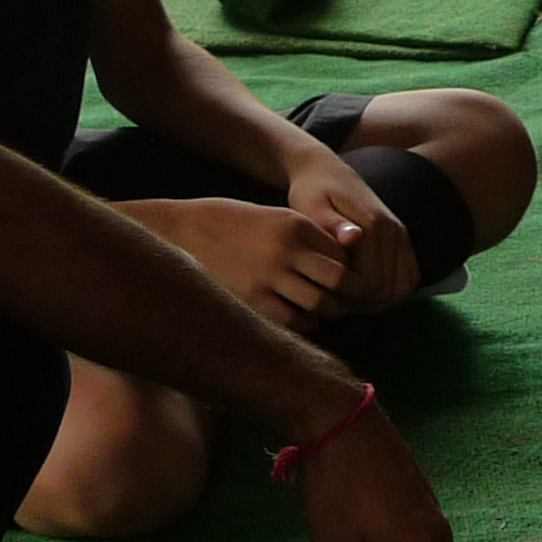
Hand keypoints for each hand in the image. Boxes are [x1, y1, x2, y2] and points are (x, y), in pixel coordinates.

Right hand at [123, 197, 350, 332]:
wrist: (186, 231)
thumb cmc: (237, 225)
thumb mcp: (277, 219)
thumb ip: (310, 239)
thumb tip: (346, 267)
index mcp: (295, 225)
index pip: (343, 255)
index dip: (354, 271)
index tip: (355, 282)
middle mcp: (286, 250)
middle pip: (339, 281)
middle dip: (351, 295)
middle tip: (352, 302)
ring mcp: (267, 277)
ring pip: (319, 304)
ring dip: (330, 311)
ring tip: (329, 311)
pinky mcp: (251, 300)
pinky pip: (293, 320)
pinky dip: (306, 323)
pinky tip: (304, 318)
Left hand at [283, 151, 418, 313]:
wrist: (326, 172)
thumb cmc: (311, 193)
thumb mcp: (311, 207)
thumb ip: (332, 226)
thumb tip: (354, 238)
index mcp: (373, 224)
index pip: (370, 283)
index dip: (348, 299)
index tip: (325, 296)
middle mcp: (394, 230)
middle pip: (386, 290)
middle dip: (360, 303)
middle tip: (333, 299)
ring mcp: (402, 235)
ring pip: (401, 288)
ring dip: (376, 301)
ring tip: (348, 297)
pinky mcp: (403, 240)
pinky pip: (409, 279)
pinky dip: (391, 293)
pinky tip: (364, 292)